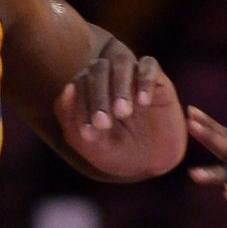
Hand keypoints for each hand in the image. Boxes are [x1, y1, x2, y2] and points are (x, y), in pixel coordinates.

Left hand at [57, 48, 186, 179]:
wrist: (150, 165)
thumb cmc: (115, 152)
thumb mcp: (89, 144)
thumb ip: (72, 119)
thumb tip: (68, 88)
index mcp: (87, 90)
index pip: (78, 84)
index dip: (81, 106)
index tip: (90, 134)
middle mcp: (108, 78)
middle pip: (98, 68)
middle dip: (98, 96)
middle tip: (105, 124)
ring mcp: (133, 76)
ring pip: (122, 62)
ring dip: (119, 86)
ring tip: (123, 113)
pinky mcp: (158, 80)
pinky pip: (150, 65)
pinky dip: (145, 80)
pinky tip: (143, 102)